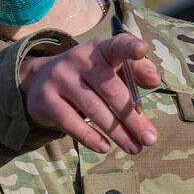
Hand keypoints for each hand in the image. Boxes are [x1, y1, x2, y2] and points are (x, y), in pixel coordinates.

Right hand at [20, 33, 162, 154]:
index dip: (130, 47)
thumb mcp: (109, 69)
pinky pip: (71, 122)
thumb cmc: (87, 77)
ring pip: (93, 109)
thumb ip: (135, 71)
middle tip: (149, 139)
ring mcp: (60, 79)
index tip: (142, 50)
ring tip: (134, 148)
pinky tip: (104, 148)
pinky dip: (89, 137)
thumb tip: (155, 80)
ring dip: (117, 132)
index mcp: (99, 49)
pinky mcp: (46, 100)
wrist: (38, 82)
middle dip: (132, 117)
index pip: (117, 45)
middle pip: (110, 89)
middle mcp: (78, 60)